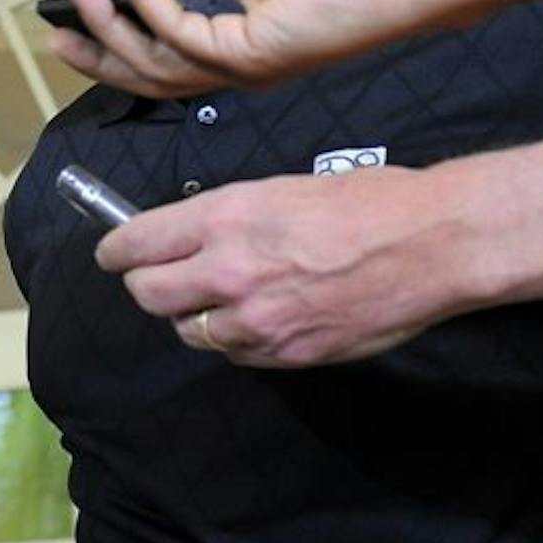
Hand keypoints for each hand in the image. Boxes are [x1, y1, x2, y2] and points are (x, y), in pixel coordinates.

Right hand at [49, 0, 453, 96]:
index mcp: (243, 44)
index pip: (169, 53)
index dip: (122, 36)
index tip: (85, 7)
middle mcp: (239, 64)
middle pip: (151, 74)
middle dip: (99, 52)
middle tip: (54, 31)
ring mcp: (243, 64)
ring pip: (155, 63)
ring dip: (109, 26)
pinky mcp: (249, 53)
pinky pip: (177, 32)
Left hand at [94, 164, 505, 366]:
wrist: (431, 243)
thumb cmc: (369, 202)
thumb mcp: (282, 188)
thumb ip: (228, 218)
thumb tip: (191, 236)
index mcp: (225, 218)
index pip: (135, 244)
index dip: (115, 251)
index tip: (112, 253)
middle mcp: (229, 272)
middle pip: (147, 296)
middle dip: (146, 286)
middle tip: (158, 278)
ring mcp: (256, 320)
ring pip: (189, 332)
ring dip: (194, 316)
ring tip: (222, 298)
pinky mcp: (286, 354)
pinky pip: (236, 353)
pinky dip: (236, 339)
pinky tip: (260, 318)